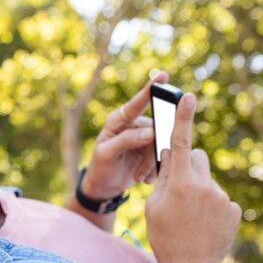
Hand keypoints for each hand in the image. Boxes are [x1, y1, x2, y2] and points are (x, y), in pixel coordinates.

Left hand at [82, 72, 167, 200]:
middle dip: (151, 152)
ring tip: (138, 177)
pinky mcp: (151, 149)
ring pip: (161, 144)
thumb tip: (150, 132)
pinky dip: (155, 168)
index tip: (163, 76)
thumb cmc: (100, 167)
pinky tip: (144, 178)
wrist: (103, 185)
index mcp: (119, 120)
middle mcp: (134, 124)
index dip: (150, 89)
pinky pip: (163, 154)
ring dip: (151, 164)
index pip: (136, 103)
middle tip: (141, 170)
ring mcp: (145, 136)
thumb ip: (126, 140)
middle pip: (156, 128)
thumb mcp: (106, 154)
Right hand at [145, 93, 241, 262]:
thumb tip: (171, 154)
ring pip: (207, 178)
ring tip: (190, 214)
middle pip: (197, 158)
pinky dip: (210, 203)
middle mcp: (204, 186)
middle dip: (188, 165)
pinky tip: (203, 222)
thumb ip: (163, 178)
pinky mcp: (233, 209)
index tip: (189, 96)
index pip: (181, 143)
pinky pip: (219, 196)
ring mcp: (222, 197)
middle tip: (178, 187)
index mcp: (180, 184)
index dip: (183, 118)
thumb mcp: (153, 206)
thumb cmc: (165, 237)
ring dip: (198, 187)